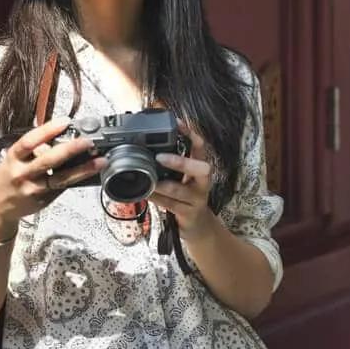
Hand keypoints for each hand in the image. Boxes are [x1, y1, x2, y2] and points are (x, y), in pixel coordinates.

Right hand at [0, 117, 101, 240]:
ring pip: (61, 179)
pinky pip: (62, 188)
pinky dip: (76, 180)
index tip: (65, 121)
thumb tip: (63, 136)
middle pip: (48, 161)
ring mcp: (33, 190)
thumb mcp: (14, 159)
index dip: (47, 130)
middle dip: (70, 150)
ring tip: (100, 161)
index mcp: (13, 158)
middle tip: (88, 141)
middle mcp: (22, 174)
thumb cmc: (7, 177)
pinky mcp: (43, 201)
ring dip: (83, 169)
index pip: (29, 142)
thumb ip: (34, 150)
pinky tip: (90, 173)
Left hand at [149, 121, 217, 242]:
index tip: (177, 123)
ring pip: (180, 190)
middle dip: (181, 162)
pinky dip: (156, 198)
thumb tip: (148, 145)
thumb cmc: (187, 196)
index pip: (200, 147)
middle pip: (202, 168)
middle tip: (159, 157)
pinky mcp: (188, 213)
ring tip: (148, 178)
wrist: (198, 225)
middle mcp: (203, 182)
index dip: (191, 134)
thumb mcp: (184, 177)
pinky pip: (170, 205)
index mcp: (200, 168)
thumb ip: (172, 164)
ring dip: (162, 184)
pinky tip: (146, 193)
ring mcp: (197, 199)